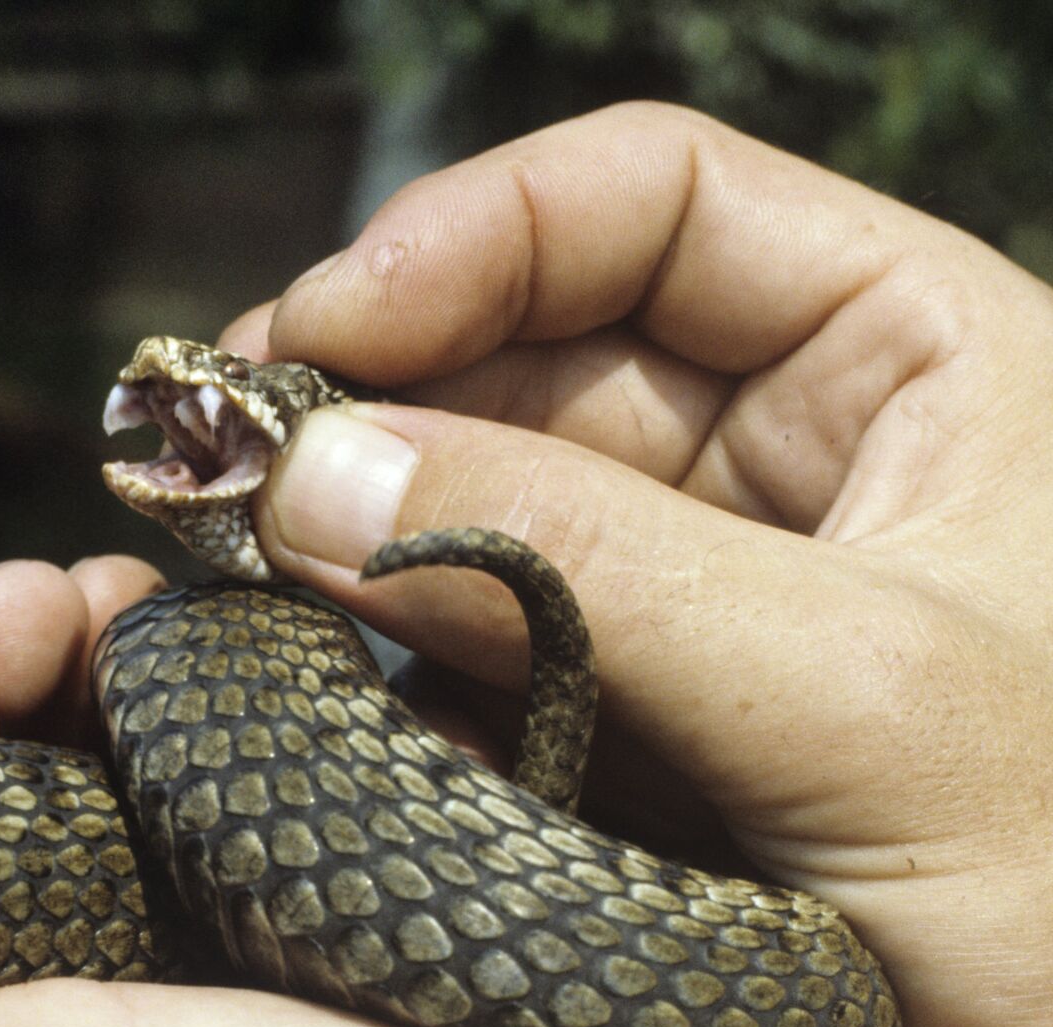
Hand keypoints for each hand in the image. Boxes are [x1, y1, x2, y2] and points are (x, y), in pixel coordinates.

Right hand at [221, 101, 1052, 1026]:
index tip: (316, 335)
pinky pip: (466, 643)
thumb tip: (315, 475)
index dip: (468, 236)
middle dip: (374, 391)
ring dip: (351, 521)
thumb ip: (579, 573)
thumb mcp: (850, 699)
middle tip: (223, 459)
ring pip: (477, 497)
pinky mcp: (615, 719)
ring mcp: (686, 593)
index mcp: (907, 361)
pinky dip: (377, 650)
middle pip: (527, 345)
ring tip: (229, 558)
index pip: (649, 202)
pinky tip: (295, 663)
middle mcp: (784, 456)